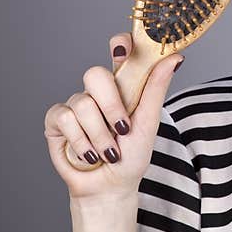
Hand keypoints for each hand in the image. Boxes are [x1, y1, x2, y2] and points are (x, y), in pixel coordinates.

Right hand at [44, 33, 183, 201]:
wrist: (110, 187)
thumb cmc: (132, 155)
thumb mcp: (149, 122)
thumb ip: (156, 88)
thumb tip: (175, 58)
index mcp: (123, 85)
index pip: (119, 51)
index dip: (120, 44)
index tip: (123, 52)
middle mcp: (97, 91)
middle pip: (94, 74)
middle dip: (111, 105)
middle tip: (123, 129)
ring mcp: (75, 104)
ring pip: (83, 103)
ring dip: (100, 135)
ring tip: (108, 152)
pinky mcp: (57, 120)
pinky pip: (65, 118)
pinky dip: (82, 141)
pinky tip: (89, 154)